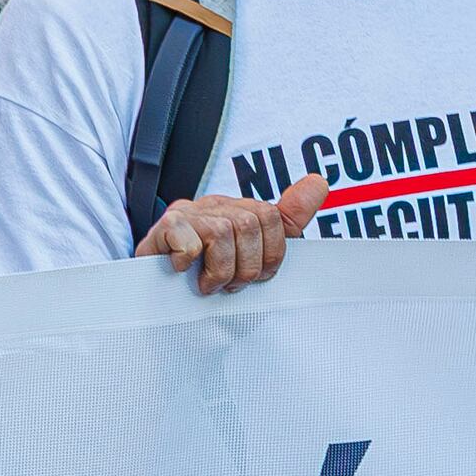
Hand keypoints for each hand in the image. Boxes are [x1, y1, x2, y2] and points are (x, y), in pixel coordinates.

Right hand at [137, 171, 328, 296]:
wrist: (156, 294)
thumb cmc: (207, 275)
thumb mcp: (254, 251)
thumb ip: (288, 219)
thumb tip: (319, 181)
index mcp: (237, 209)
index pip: (272, 217)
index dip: (270, 255)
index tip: (256, 276)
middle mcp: (213, 206)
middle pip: (250, 223)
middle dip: (245, 267)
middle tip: (228, 284)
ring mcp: (186, 214)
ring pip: (223, 232)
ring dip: (219, 271)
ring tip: (208, 284)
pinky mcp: (162, 229)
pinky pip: (189, 239)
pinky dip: (190, 261)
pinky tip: (184, 271)